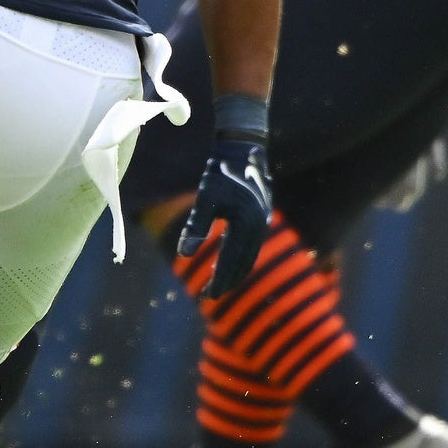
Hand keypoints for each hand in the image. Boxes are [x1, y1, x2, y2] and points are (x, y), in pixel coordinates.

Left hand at [177, 136, 273, 299]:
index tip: (209, 296)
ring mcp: (263, 222)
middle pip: (243, 262)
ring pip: (249, 255)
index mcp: (246, 224)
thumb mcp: (205, 199)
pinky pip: (251, 245)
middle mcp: (259, 227)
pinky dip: (240, 257)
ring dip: (234, 271)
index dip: (220, 280)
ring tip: (218, 284)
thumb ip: (196, 227)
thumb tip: (183, 254)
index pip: (232, 260)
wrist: (243, 150)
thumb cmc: (220, 173)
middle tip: (211, 296)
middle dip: (227, 280)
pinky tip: (227, 262)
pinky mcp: (261, 217)